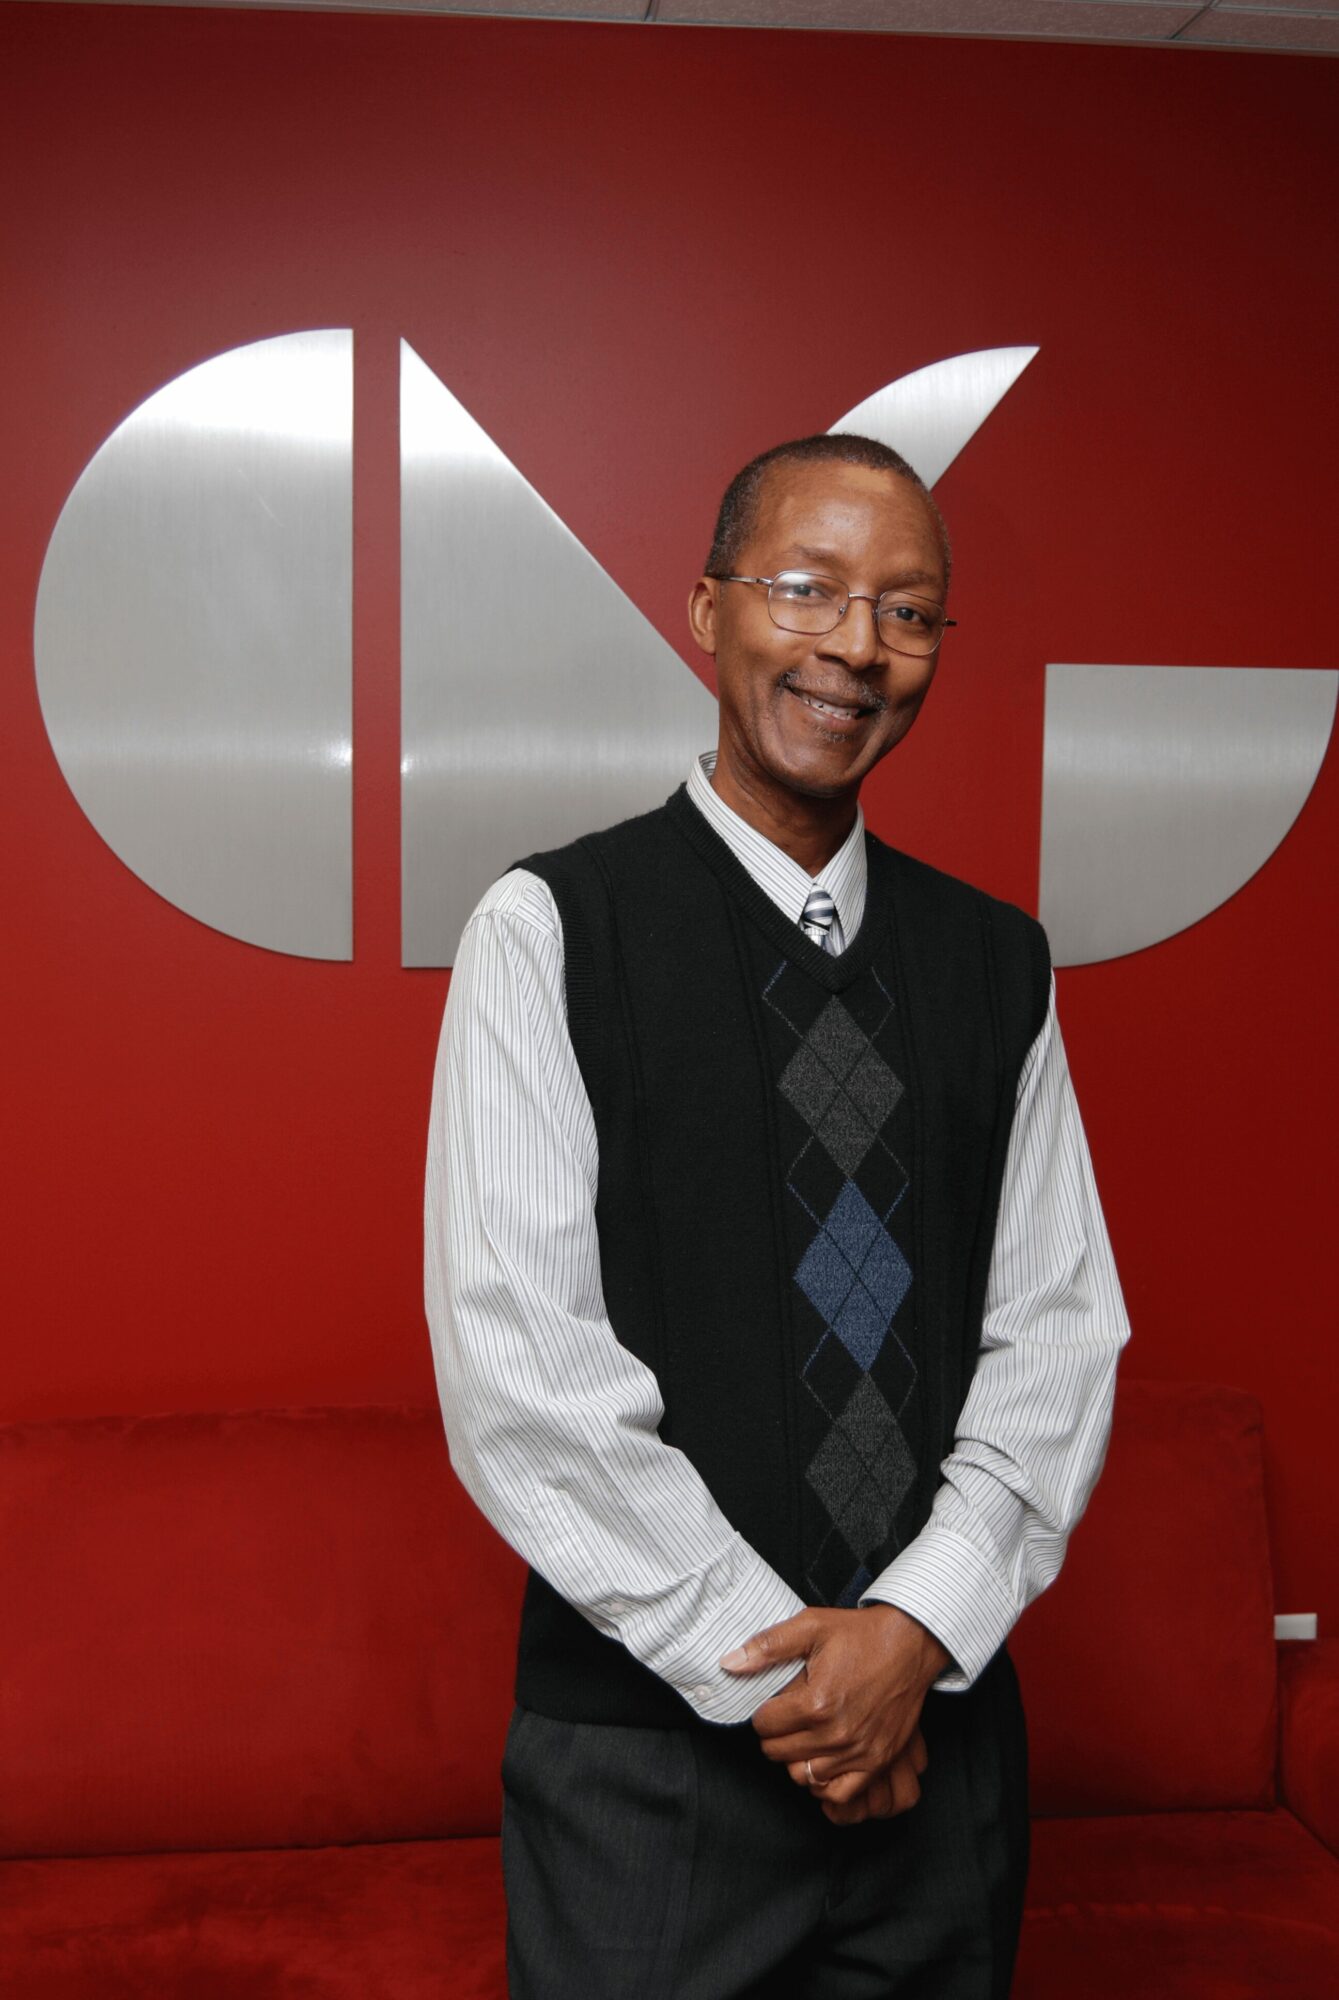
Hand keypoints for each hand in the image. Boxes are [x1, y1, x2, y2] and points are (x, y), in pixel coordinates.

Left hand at [720, 1603, 950, 1807]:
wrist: (910, 1644)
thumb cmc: (861, 1635)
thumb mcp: (811, 1626)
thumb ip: (767, 1646)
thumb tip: (729, 1663)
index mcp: (816, 1702)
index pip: (764, 1725)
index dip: (764, 1712)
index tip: (774, 1704)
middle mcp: (836, 1733)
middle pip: (779, 1753)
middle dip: (775, 1735)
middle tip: (785, 1718)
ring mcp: (858, 1751)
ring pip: (803, 1776)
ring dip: (796, 1758)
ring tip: (802, 1737)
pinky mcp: (877, 1761)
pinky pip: (839, 1792)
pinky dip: (824, 1783)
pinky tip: (821, 1761)